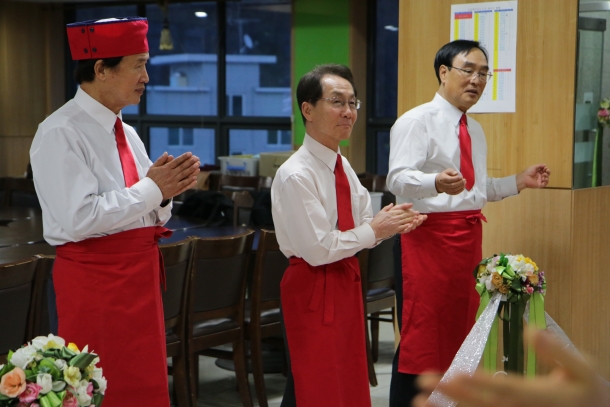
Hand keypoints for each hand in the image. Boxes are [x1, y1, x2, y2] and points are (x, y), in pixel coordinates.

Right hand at [146, 152, 200, 199]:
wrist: (149, 192)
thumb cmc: (151, 179)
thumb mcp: (153, 167)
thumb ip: (161, 160)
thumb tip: (168, 153)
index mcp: (166, 168)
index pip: (177, 161)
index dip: (184, 157)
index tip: (190, 153)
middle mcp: (171, 175)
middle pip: (183, 167)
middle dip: (191, 162)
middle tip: (197, 158)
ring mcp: (174, 182)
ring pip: (185, 175)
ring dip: (192, 170)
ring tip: (198, 165)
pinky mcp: (176, 189)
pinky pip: (184, 185)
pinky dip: (190, 182)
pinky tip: (195, 178)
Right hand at [369, 203, 423, 238]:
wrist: (374, 230)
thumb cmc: (377, 221)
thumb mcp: (381, 212)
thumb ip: (387, 207)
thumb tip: (392, 204)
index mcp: (391, 212)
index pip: (402, 210)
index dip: (408, 210)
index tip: (412, 209)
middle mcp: (395, 217)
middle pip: (405, 215)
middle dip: (412, 214)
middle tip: (417, 213)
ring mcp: (396, 223)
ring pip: (406, 220)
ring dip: (412, 219)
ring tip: (417, 218)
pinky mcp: (396, 229)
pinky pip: (404, 227)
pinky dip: (409, 225)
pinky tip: (412, 224)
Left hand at [413, 329, 609, 406]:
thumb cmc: (587, 390)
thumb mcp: (583, 369)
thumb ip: (558, 351)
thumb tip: (531, 330)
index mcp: (540, 396)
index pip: (505, 389)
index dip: (480, 384)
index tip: (456, 375)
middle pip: (483, 404)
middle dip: (452, 394)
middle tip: (423, 384)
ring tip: (419, 401)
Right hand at [435, 168, 465, 194]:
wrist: (439, 182)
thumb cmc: (444, 175)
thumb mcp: (447, 171)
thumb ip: (451, 171)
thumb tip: (456, 173)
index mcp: (443, 179)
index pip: (450, 179)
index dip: (456, 178)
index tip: (461, 177)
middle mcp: (443, 185)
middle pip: (452, 185)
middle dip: (460, 183)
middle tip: (464, 180)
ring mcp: (446, 190)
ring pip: (454, 190)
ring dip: (460, 186)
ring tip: (464, 183)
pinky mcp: (448, 193)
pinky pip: (454, 193)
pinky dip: (460, 191)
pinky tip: (463, 187)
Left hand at [516, 164, 550, 190]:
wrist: (524, 178)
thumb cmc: (528, 172)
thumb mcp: (534, 167)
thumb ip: (540, 166)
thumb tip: (546, 165)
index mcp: (537, 172)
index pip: (544, 170)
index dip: (546, 169)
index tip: (545, 167)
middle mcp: (539, 176)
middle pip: (546, 174)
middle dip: (548, 172)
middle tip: (547, 170)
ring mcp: (540, 181)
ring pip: (546, 178)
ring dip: (547, 176)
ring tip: (544, 174)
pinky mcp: (540, 185)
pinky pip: (545, 183)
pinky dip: (546, 181)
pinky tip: (545, 178)